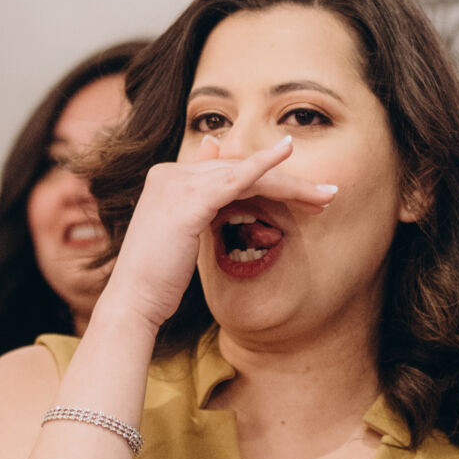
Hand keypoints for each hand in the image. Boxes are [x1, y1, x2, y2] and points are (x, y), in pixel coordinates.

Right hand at [98, 134, 336, 329]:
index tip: (303, 193)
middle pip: (240, 170)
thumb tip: (215, 171)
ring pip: (246, 175)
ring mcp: (176, 185)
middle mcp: (169, 174)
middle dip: (287, 182)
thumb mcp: (182, 235)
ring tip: (325, 195)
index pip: (228, 171)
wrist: (132, 303)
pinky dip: (263, 166)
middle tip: (326, 194)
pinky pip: (234, 180)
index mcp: (167, 178)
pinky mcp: (186, 203)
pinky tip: (287, 155)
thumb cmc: (157, 278)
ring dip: (291, 183)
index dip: (268, 179)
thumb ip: (201, 205)